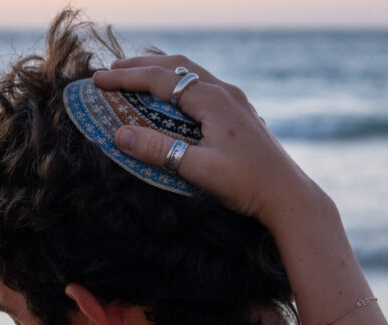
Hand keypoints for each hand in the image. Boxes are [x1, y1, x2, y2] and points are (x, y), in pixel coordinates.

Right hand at [92, 55, 329, 231]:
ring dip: (162, 72)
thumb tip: (120, 135)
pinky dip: (179, 85)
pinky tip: (172, 99)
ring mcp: (236, 102)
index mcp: (213, 100)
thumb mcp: (197, 169)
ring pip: (192, 74)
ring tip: (137, 77)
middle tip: (112, 70)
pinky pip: (203, 87)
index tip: (99, 80)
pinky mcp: (241, 115)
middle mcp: (225, 93)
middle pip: (177, 66)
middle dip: (141, 66)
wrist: (288, 195)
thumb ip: (158, 150)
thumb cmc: (246, 184)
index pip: (161, 80)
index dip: (127, 79)